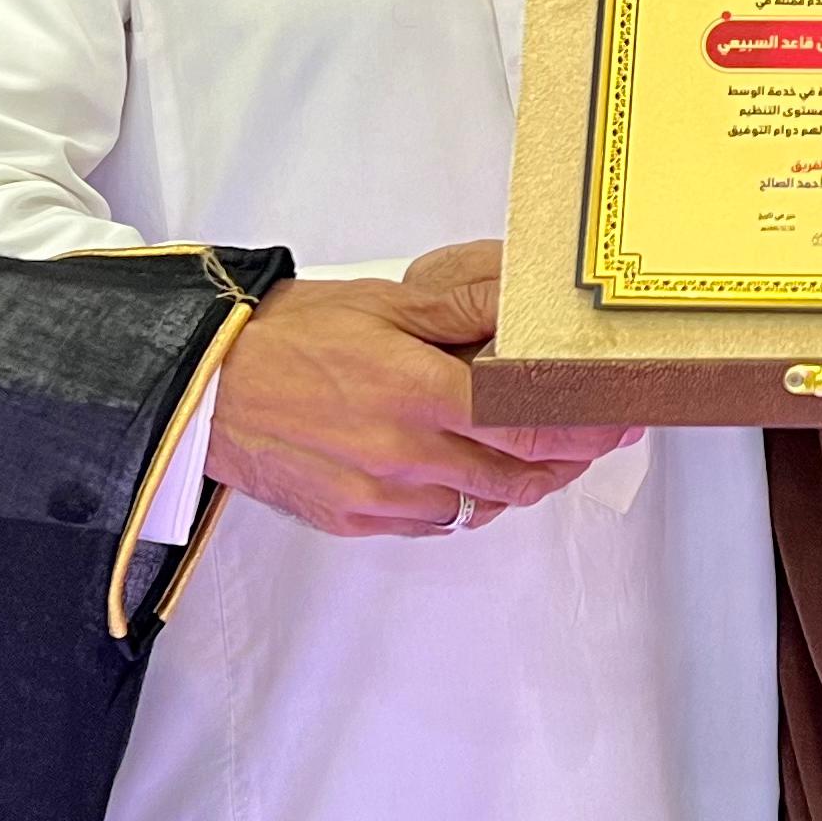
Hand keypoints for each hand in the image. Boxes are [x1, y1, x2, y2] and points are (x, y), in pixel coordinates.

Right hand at [203, 251, 609, 538]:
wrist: (203, 389)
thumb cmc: (288, 336)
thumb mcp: (383, 304)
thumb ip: (462, 308)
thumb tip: (527, 299)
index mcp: (418, 392)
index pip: (529, 422)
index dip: (586, 426)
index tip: (619, 417)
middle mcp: (406, 454)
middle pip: (518, 473)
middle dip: (568, 458)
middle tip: (595, 436)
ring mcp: (381, 497)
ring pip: (481, 504)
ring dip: (517, 482)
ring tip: (537, 454)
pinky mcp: (356, 521)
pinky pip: (434, 522)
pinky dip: (462, 500)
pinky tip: (465, 470)